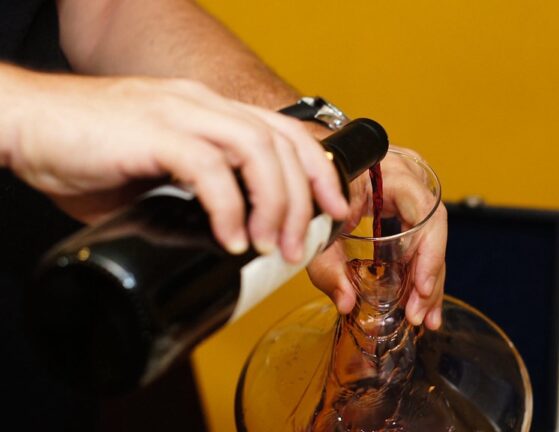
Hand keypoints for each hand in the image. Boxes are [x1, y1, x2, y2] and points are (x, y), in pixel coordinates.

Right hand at [0, 66, 347, 260]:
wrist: (24, 124)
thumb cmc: (83, 150)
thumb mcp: (154, 175)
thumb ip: (191, 196)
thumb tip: (222, 240)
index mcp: (208, 111)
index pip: (285, 131)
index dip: (318, 170)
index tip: (332, 211)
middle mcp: (202, 104)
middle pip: (282, 142)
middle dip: (304, 197)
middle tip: (298, 246)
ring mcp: (178, 112)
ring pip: (257, 149)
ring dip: (274, 204)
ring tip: (268, 248)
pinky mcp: (151, 130)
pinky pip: (207, 168)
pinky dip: (227, 208)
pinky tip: (228, 239)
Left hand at [307, 148, 447, 329]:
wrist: (309, 162)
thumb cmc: (314, 184)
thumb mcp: (318, 226)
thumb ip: (327, 265)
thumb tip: (347, 303)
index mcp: (389, 172)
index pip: (426, 211)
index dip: (429, 253)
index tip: (421, 287)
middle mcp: (408, 176)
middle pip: (433, 230)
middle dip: (429, 277)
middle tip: (419, 313)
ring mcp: (410, 189)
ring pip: (430, 238)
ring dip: (428, 279)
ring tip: (425, 316)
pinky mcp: (405, 203)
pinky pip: (420, 236)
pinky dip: (418, 267)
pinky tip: (418, 297)